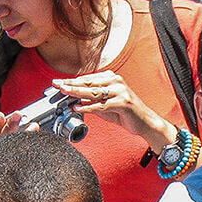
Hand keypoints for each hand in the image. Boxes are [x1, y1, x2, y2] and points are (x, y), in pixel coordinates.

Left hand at [52, 72, 173, 150]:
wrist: (145, 122)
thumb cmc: (125, 114)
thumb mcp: (105, 105)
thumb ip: (91, 101)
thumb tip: (73, 100)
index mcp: (111, 78)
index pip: (86, 79)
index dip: (71, 81)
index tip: (58, 83)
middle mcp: (115, 81)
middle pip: (88, 83)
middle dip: (70, 84)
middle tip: (56, 85)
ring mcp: (120, 91)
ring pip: (94, 92)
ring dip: (77, 92)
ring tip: (64, 93)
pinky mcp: (123, 103)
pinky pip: (102, 105)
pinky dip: (89, 107)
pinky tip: (78, 107)